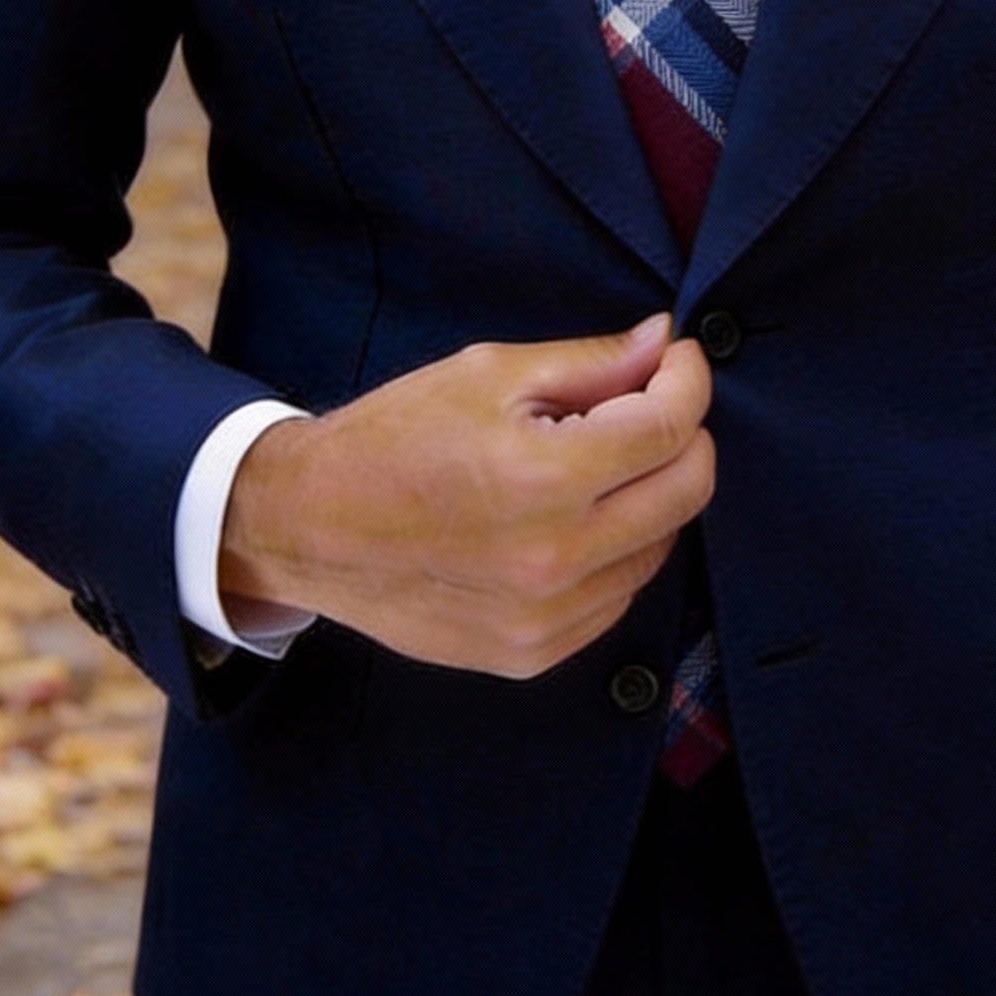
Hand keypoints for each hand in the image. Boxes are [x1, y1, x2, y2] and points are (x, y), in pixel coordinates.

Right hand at [218, 314, 713, 677]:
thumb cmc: (392, 439)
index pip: (671, 428)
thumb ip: (589, 362)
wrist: (307, 528)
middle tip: (647, 404)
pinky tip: (570, 520)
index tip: (676, 360)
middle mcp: (555, 558)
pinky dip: (615, 551)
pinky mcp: (533, 653)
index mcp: (543, 477)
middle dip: (683, 434)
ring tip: (594, 464)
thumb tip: (664, 342)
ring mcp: (547, 618)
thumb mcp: (487, 374)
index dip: (687, 381)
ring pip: (660, 546)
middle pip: (688, 490)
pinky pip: (617, 596)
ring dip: (649, 495)